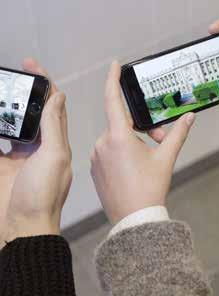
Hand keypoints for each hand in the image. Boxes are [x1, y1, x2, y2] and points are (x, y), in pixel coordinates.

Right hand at [0, 58, 71, 246]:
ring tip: (1, 90)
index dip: (46, 85)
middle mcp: (40, 146)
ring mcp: (19, 155)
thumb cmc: (43, 196)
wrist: (23, 226)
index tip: (34, 66)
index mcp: (57, 143)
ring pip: (13, 123)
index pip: (54, 107)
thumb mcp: (54, 157)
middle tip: (12, 72)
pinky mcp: (3, 164)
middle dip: (24, 91)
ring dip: (7, 106)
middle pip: (32, 111)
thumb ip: (55, 128)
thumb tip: (59, 98)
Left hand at [90, 62, 194, 223]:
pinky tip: (132, 168)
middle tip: (158, 141)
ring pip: (115, 138)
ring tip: (146, 159)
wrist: (134, 218)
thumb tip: (189, 116)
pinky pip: (107, 151)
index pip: (112, 99)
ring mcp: (96, 157)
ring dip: (130, 142)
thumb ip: (178, 133)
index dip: (113, 79)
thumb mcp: (165, 158)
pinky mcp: (94, 168)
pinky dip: (119, 152)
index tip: (114, 66)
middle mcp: (102, 143)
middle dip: (140, 129)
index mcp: (118, 136)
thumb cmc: (149, 188)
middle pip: (122, 124)